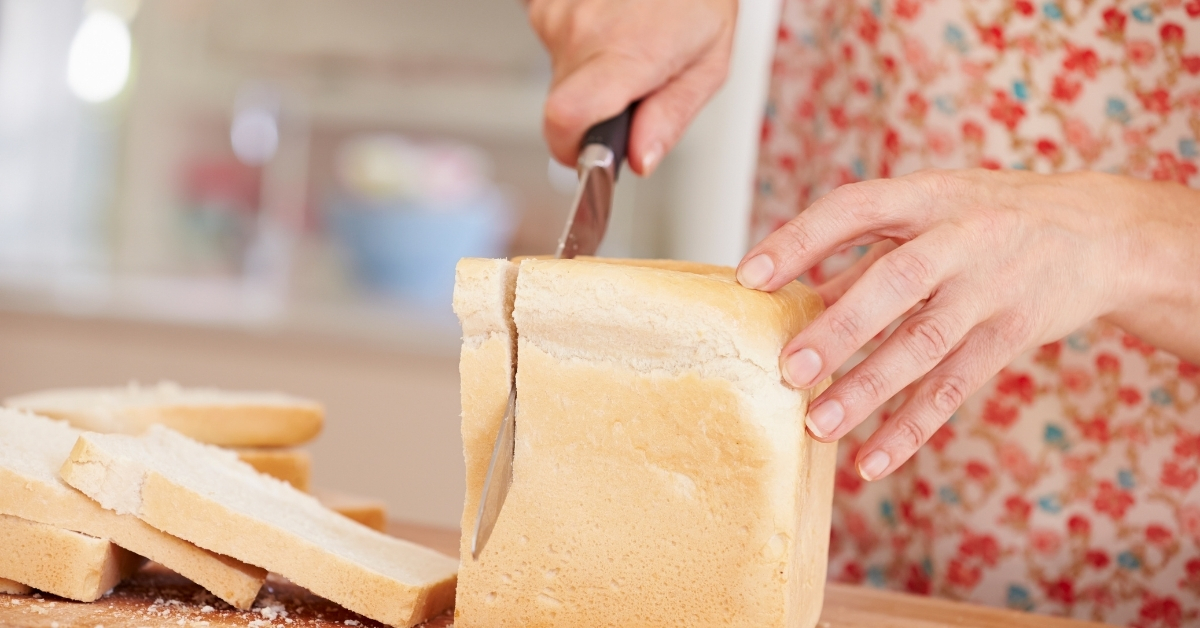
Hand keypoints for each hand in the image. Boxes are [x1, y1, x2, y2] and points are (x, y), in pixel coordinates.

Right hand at [528, 0, 736, 174]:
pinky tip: (611, 25)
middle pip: (564, 108)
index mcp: (628, 54)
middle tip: (632, 86)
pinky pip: (556, 46)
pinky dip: (581, 47)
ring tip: (627, 43)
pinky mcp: (545, 4)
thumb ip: (671, 118)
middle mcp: (584, 33)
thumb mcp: (708, 63)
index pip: (566, 118)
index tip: (589, 156)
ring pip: (561, 77)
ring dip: (590, 75)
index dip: (569, 149)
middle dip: (594, 112)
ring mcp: (559, 14)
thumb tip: (639, 160)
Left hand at [736, 169, 1199, 480]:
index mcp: (927, 196)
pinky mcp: (1011, 337)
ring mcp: (991, 290)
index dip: (801, 240)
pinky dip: (911, 429)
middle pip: (897, 283)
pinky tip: (870, 461)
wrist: (1099, 235)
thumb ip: (861, 255)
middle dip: (841, 328)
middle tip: (788, 371)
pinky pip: (955, 389)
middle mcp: (963, 239)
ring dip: (868, 390)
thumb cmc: (985, 220)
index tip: (749, 278)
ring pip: (926, 345)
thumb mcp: (927, 215)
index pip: (855, 208)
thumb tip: (785, 299)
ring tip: (815, 426)